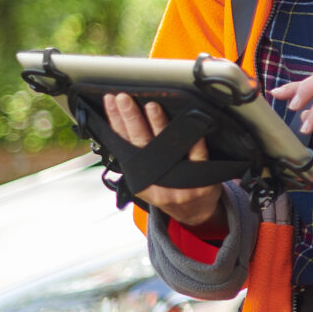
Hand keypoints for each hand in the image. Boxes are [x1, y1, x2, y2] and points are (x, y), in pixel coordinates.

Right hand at [103, 92, 223, 229]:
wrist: (196, 213)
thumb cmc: (170, 190)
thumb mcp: (147, 178)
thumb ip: (138, 156)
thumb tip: (122, 121)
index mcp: (139, 179)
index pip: (124, 144)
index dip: (116, 122)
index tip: (111, 101)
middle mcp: (157, 181)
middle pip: (140, 144)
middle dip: (130, 118)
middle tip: (124, 98)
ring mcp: (179, 182)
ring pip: (166, 148)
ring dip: (158, 124)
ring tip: (151, 106)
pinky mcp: (201, 180)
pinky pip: (197, 156)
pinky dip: (193, 139)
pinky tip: (190, 123)